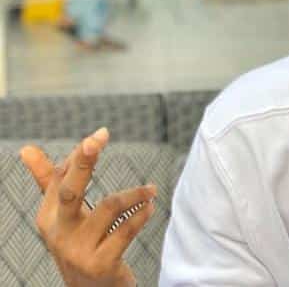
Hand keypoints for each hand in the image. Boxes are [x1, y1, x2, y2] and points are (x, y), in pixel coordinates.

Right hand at [19, 128, 156, 286]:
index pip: (61, 178)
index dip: (81, 155)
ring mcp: (78, 251)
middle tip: (99, 136)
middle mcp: (58, 234)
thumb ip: (49, 182)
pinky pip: (126, 231)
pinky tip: (151, 207)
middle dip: (83, 161)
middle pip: (70, 190)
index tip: (101, 134)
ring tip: (151, 190)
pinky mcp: (101, 265)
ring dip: (136, 194)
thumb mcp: (62, 216)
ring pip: (109, 207)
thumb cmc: (80, 243)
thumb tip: (26, 148)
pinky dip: (142, 215)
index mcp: (47, 217)